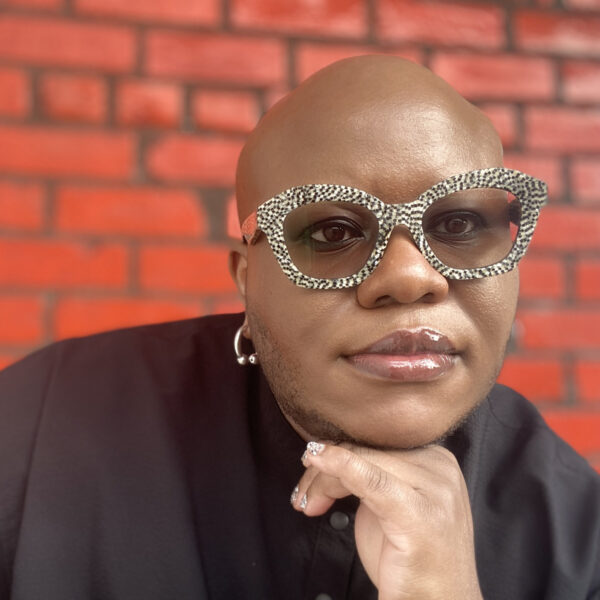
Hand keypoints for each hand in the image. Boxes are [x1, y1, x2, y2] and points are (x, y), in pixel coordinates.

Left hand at [291, 443, 482, 599]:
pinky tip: (316, 462)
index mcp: (435, 458)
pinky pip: (372, 480)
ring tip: (307, 504)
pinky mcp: (420, 514)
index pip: (373, 441)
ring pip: (360, 461)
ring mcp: (435, 489)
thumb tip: (324, 449)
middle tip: (302, 496)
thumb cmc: (411, 561)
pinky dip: (340, 467)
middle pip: (364, 449)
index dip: (334, 452)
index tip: (308, 471)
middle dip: (322, 469)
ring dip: (322, 480)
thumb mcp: (389, 505)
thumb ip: (369, 473)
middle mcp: (440, 467)